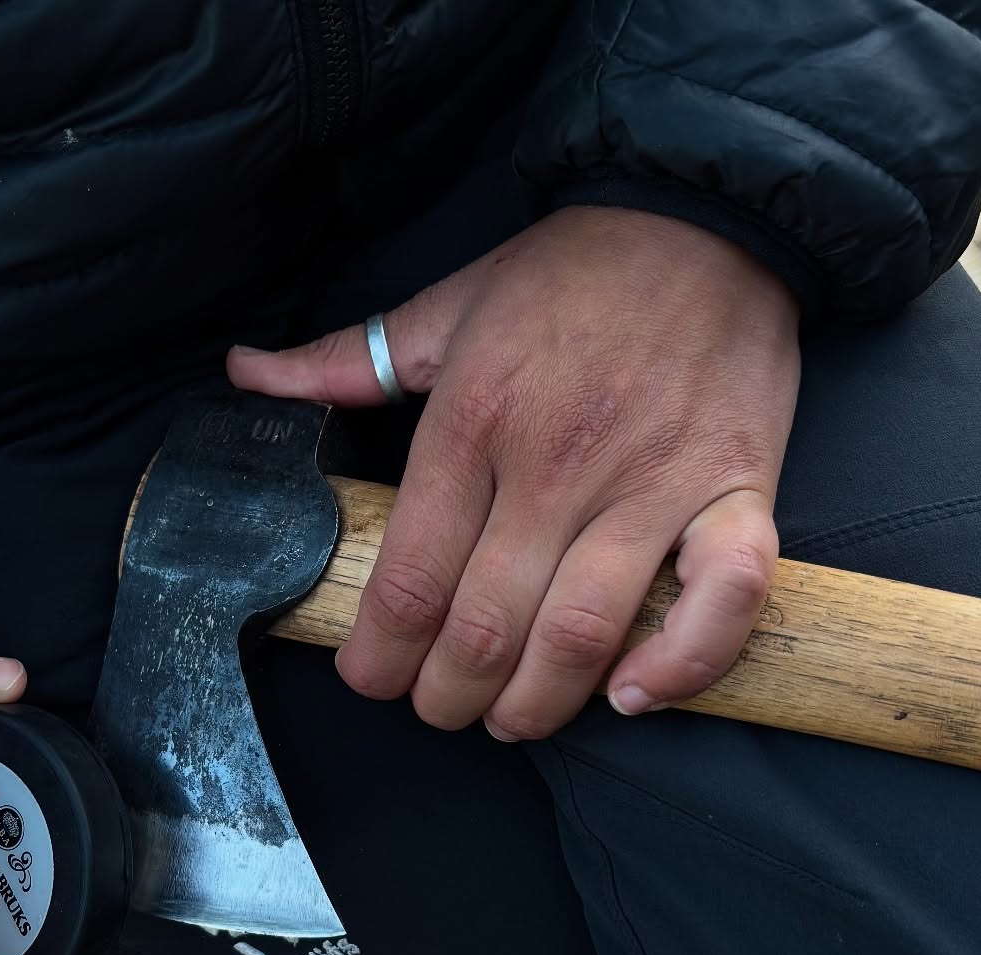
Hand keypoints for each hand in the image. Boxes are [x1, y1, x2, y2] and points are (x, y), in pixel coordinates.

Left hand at [228, 207, 799, 737]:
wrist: (705, 210)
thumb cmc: (569, 273)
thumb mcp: (445, 307)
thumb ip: (343, 362)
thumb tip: (244, 373)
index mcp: (473, 421)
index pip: (409, 580)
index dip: (379, 656)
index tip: (371, 679)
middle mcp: (556, 464)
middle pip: (484, 630)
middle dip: (447, 697)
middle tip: (440, 707)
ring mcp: (652, 483)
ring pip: (581, 636)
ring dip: (537, 705)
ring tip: (513, 717)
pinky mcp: (736, 490)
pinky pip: (722, 599)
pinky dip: (681, 662)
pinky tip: (634, 694)